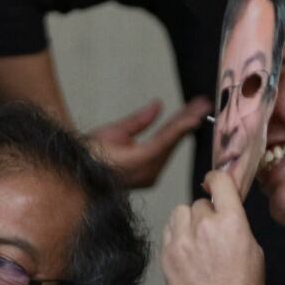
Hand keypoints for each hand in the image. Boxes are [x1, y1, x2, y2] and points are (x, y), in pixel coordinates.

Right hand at [87, 97, 210, 189]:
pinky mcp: (150, 175)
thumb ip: (138, 121)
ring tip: (198, 109)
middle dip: (187, 122)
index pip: (165, 140)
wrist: (81, 179)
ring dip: (183, 129)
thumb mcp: (111, 132)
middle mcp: (149, 172)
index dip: (182, 126)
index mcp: (138, 161)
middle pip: (171, 143)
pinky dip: (174, 138)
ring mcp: (151, 176)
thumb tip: (158, 105)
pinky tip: (185, 125)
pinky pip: (165, 153)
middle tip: (204, 105)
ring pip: (170, 148)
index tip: (197, 114)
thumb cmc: (91, 154)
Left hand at [161, 170, 265, 284]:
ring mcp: (182, 241)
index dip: (216, 180)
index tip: (213, 183)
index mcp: (231, 221)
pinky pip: (168, 232)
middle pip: (199, 203)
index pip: (219, 182)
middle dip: (206, 215)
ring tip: (196, 242)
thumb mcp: (253, 249)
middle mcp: (204, 226)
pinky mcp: (166, 256)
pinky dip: (176, 237)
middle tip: (212, 235)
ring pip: (180, 213)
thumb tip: (223, 214)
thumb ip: (236, 225)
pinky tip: (186, 253)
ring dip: (187, 222)